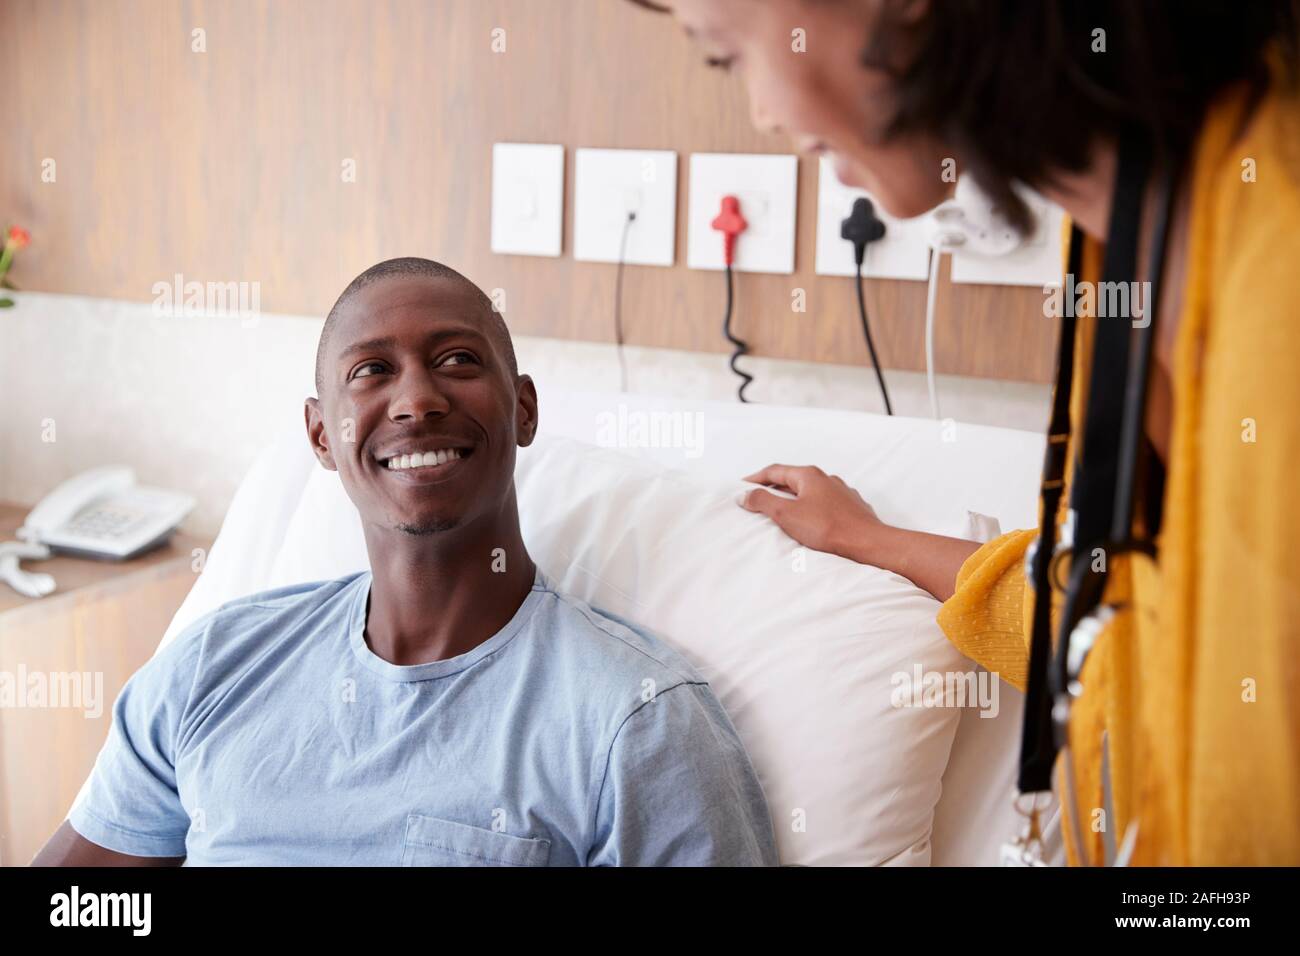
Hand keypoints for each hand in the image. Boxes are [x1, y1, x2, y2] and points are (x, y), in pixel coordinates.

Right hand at [738, 463, 887, 563]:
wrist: (867, 543)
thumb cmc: (828, 528)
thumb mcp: (787, 515)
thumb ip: (763, 502)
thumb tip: (745, 495)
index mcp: (809, 475)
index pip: (775, 471)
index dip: (756, 478)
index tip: (743, 485)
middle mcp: (826, 479)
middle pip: (793, 479)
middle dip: (774, 488)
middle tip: (758, 497)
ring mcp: (841, 492)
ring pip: (810, 492)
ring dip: (793, 498)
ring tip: (782, 510)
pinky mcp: (851, 508)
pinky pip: (825, 504)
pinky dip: (811, 508)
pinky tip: (810, 521)